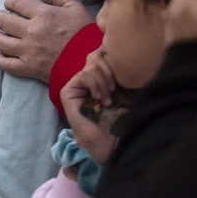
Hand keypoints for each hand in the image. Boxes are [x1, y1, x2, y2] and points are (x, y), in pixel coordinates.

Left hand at [0, 0, 91, 79]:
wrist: (94, 65)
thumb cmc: (85, 35)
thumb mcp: (76, 8)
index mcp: (43, 14)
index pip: (14, 2)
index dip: (11, 2)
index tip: (13, 6)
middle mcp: (32, 31)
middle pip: (3, 20)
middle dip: (2, 18)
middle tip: (6, 20)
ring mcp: (29, 51)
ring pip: (0, 41)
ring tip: (4, 36)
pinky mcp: (29, 68)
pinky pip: (6, 64)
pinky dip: (0, 59)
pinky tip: (1, 54)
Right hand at [60, 47, 117, 163]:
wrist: (105, 140)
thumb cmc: (116, 119)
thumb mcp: (123, 95)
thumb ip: (121, 79)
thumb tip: (129, 60)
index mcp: (97, 78)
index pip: (102, 57)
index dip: (112, 63)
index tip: (122, 79)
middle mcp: (85, 79)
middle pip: (96, 59)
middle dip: (109, 74)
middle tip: (114, 91)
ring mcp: (75, 85)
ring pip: (91, 68)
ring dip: (103, 83)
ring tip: (107, 99)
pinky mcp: (68, 91)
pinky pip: (82, 76)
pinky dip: (94, 85)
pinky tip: (99, 98)